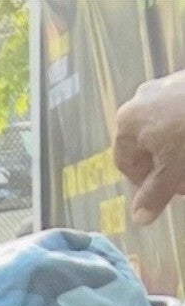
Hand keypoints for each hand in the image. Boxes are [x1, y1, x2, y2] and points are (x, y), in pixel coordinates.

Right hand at [113, 67, 184, 228]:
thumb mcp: (173, 170)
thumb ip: (155, 195)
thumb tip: (139, 219)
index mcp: (128, 122)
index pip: (126, 163)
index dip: (144, 184)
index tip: (164, 193)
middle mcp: (142, 100)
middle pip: (148, 146)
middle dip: (165, 168)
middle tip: (183, 182)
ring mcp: (166, 86)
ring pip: (167, 131)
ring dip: (178, 153)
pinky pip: (182, 114)